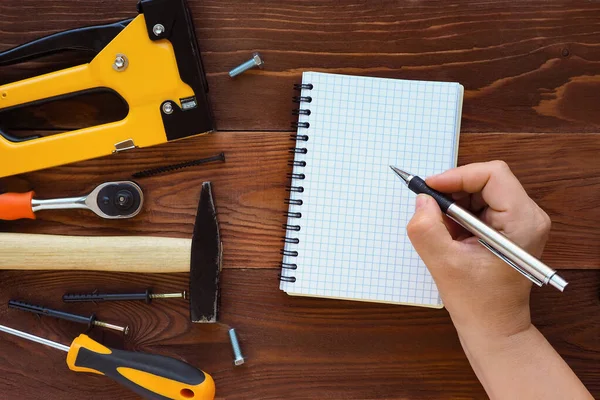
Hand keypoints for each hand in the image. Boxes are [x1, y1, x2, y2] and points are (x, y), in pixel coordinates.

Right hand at [406, 161, 550, 339]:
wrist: (494, 328)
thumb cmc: (478, 302)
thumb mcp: (444, 264)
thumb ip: (427, 229)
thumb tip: (422, 200)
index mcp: (522, 221)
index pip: (492, 174)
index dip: (457, 176)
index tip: (429, 189)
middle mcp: (528, 216)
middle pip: (486, 180)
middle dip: (453, 193)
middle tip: (430, 212)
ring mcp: (520, 221)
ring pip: (480, 192)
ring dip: (454, 206)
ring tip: (444, 233)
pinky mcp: (510, 228)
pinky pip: (480, 206)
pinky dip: (459, 216)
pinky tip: (452, 238)